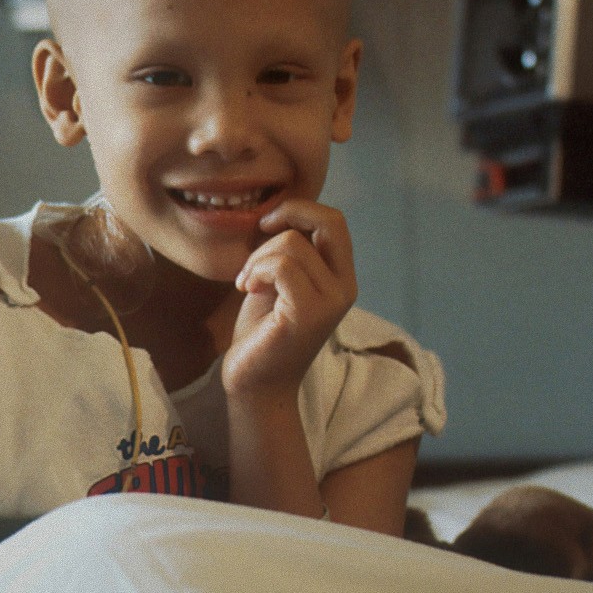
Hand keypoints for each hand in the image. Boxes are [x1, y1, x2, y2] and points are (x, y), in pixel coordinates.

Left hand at [223, 199, 356, 400]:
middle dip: (286, 216)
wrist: (255, 384)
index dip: (299, 209)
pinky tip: (247, 289)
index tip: (267, 225)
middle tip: (258, 237)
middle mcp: (345, 287)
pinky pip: (282, 266)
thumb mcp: (280, 280)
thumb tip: (278, 212)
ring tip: (247, 282)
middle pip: (328, 220)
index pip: (334, 220)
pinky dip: (256, 271)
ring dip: (257, 258)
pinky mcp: (309, 315)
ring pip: (292, 244)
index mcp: (341, 277)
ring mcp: (331, 302)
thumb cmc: (262, 331)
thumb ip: (290, 250)